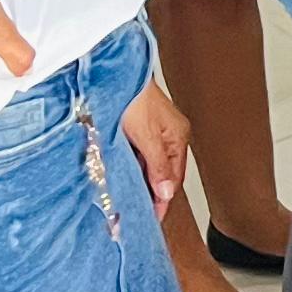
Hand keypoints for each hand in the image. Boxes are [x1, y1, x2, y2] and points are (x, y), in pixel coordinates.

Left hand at [119, 82, 191, 209]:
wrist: (113, 73)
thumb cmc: (133, 96)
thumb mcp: (146, 136)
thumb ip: (157, 165)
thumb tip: (167, 192)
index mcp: (178, 137)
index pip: (174, 178)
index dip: (163, 200)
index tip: (153, 218)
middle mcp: (168, 135)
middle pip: (162, 173)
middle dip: (152, 194)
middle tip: (138, 214)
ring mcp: (153, 131)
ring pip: (149, 165)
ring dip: (140, 181)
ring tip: (128, 200)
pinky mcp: (137, 128)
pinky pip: (137, 156)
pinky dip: (131, 168)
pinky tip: (121, 176)